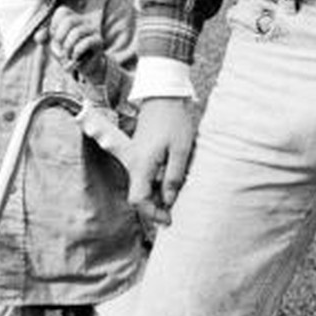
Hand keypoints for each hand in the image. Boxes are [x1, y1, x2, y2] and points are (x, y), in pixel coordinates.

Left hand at [44, 6, 105, 82]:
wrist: (86, 66)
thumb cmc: (69, 53)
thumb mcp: (54, 44)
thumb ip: (45, 37)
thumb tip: (38, 37)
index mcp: (74, 17)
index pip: (62, 12)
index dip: (54, 25)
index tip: (55, 38)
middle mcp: (86, 21)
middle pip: (69, 21)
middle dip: (59, 37)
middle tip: (58, 48)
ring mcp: (93, 30)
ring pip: (76, 33)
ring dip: (67, 47)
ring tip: (66, 56)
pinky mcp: (98, 41)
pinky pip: (85, 43)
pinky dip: (76, 52)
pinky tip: (75, 57)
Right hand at [126, 97, 195, 227]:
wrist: (163, 97)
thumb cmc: (174, 121)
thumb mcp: (181, 150)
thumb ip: (174, 176)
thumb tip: (169, 200)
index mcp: (141, 165)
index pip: (138, 200)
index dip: (151, 213)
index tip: (168, 219)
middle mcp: (133, 164)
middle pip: (138, 196)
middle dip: (154, 208)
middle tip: (172, 214)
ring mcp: (135, 159)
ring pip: (142, 186)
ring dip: (156, 196)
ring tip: (175, 198)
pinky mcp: (140, 154)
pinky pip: (145, 176)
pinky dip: (155, 185)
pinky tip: (171, 184)